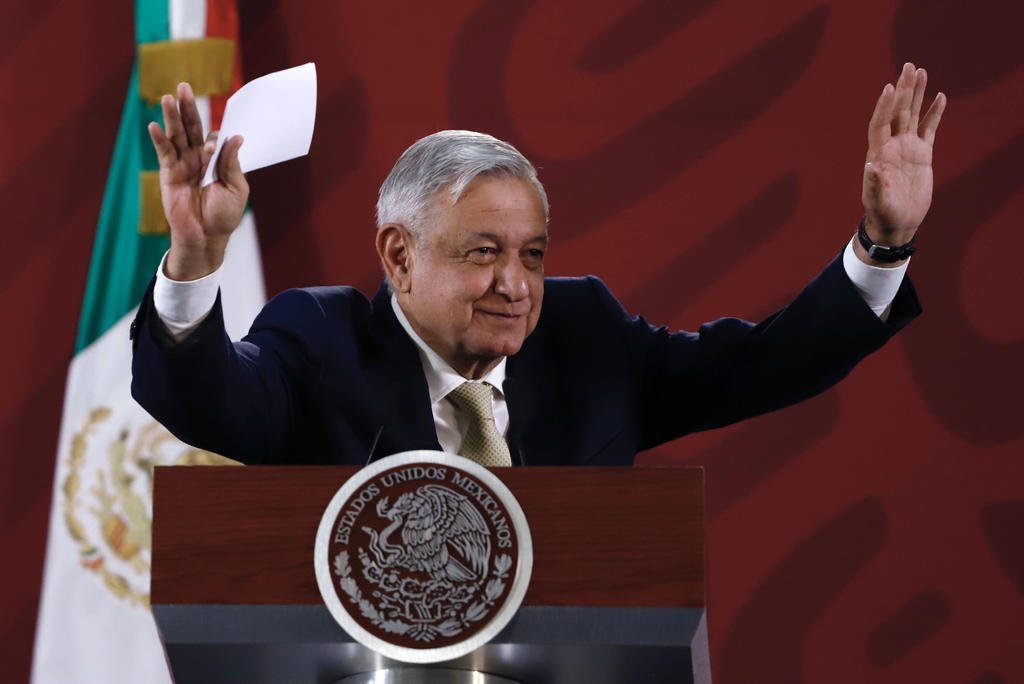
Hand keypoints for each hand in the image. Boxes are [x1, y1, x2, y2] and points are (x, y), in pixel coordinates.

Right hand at [147, 82, 248, 280]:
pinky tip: (155, 125)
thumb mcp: (236, 189)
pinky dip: (159, 139)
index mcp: (217, 160)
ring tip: (168, 98)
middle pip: (192, 128)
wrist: (206, 237)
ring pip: (176, 135)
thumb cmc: (224, 215)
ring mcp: (182, 164)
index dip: (217, 134)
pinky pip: (164, 153)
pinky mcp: (168, 173)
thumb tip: (236, 138)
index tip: (219, 132)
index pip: (215, 137)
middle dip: (188, 108)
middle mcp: (198, 157)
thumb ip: (232, 163)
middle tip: (184, 86)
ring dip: (172, 116)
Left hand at [860, 62, 946, 259]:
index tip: (888, 88)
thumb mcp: (877, 202)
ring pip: (912, 114)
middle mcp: (892, 145)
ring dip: (916, 94)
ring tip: (921, 71)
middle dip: (903, 89)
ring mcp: (907, 148)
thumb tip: (871, 168)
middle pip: (897, 112)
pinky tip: (940, 97)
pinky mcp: (922, 154)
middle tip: (909, 66)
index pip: (880, 123)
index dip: (883, 107)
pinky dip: (934, 113)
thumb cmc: (883, 213)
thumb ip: (875, 185)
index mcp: (878, 153)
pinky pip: (929, 129)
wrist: (897, 222)